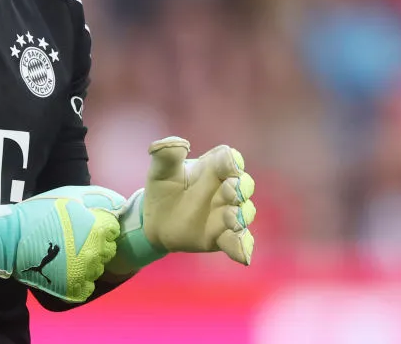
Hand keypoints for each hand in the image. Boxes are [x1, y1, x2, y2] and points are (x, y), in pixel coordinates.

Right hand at [0, 186, 122, 303]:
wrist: (9, 238)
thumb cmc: (39, 213)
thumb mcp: (68, 194)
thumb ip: (97, 197)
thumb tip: (119, 204)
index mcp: (96, 227)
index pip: (113, 229)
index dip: (100, 225)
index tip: (86, 224)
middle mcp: (94, 251)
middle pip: (107, 250)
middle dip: (95, 244)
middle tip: (75, 239)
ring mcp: (84, 272)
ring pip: (97, 269)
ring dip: (87, 262)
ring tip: (68, 253)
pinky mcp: (72, 288)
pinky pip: (87, 287)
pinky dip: (80, 281)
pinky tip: (67, 270)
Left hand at [141, 137, 255, 262]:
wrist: (155, 221)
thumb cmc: (162, 189)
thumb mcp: (160, 170)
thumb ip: (166, 154)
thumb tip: (180, 143)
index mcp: (212, 168)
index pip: (230, 159)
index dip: (232, 161)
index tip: (230, 164)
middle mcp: (225, 189)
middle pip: (244, 184)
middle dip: (241, 187)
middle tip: (231, 191)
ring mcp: (227, 214)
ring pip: (245, 213)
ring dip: (241, 215)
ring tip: (230, 219)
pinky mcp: (223, 237)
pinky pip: (239, 242)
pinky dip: (243, 248)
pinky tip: (243, 256)